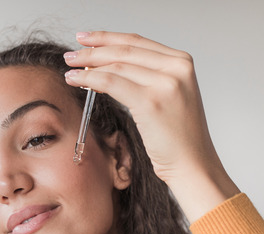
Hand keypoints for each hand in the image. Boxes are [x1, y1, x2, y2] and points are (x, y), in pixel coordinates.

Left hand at [63, 31, 239, 221]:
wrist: (193, 165)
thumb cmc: (180, 138)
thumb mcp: (169, 96)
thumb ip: (149, 77)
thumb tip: (110, 65)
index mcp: (182, 62)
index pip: (138, 42)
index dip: (108, 38)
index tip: (87, 39)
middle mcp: (177, 68)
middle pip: (125, 50)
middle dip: (93, 50)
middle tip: (71, 55)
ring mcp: (166, 83)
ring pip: (116, 65)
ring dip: (88, 65)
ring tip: (70, 68)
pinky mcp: (151, 102)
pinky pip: (111, 83)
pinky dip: (90, 80)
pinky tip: (76, 80)